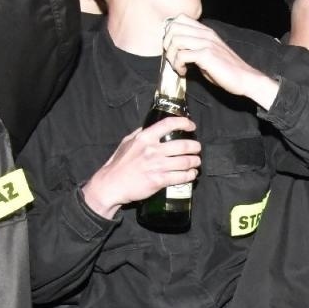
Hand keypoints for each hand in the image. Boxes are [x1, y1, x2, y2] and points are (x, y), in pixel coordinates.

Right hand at [81, 117, 201, 217]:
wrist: (111, 185)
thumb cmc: (119, 164)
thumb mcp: (127, 142)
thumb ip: (140, 133)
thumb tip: (152, 126)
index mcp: (144, 138)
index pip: (168, 124)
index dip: (184, 123)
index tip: (191, 126)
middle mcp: (152, 150)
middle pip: (183, 145)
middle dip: (195, 147)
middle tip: (197, 149)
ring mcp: (156, 166)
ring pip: (186, 162)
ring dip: (195, 161)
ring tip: (196, 162)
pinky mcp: (159, 181)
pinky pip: (181, 177)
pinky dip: (190, 175)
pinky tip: (192, 174)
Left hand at [163, 16, 278, 108]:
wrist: (245, 78)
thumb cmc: (227, 69)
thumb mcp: (210, 52)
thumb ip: (195, 46)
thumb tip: (176, 49)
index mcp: (206, 31)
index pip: (179, 18)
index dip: (170, 32)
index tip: (173, 47)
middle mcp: (206, 34)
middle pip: (173, 27)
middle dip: (167, 44)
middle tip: (172, 57)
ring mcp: (206, 43)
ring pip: (175, 40)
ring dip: (172, 56)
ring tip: (178, 66)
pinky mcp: (206, 55)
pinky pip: (182, 55)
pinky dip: (178, 65)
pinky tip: (184, 72)